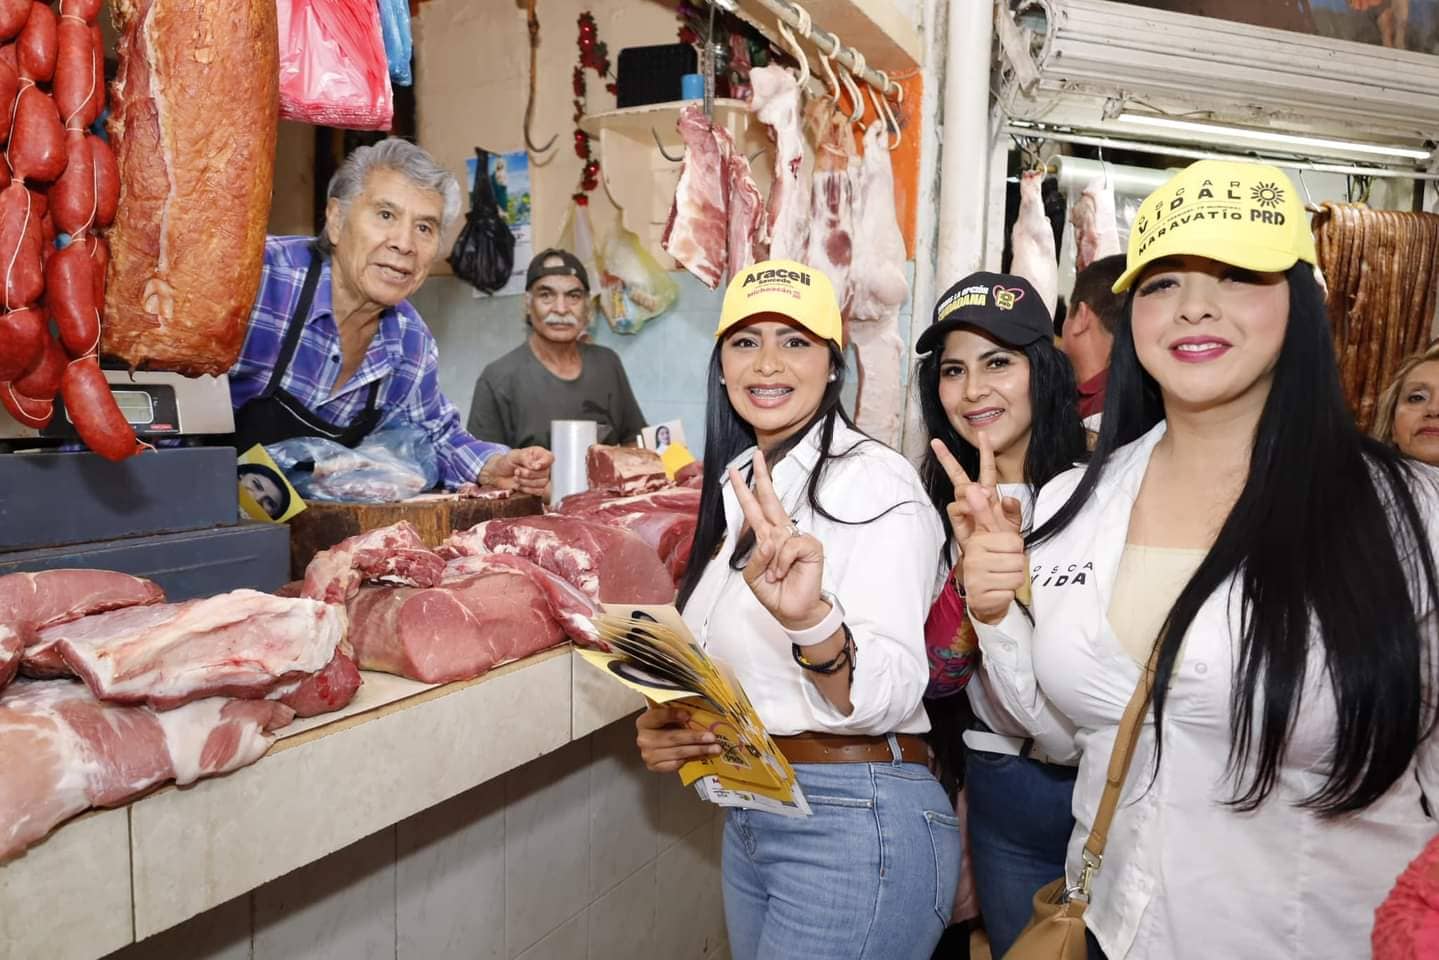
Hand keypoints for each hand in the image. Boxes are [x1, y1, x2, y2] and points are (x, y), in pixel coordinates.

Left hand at [478, 447, 552, 496]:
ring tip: (516, 478)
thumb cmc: (506, 462)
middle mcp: (542, 466)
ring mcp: (541, 478)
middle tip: (517, 471)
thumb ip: (525, 458)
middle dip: (528, 474)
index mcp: (539, 454)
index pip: (549, 458)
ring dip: (526, 482)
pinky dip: (527, 489)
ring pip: (542, 483)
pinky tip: (519, 485)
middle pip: (545, 473)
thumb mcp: (513, 455)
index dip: (544, 463)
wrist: (498, 475)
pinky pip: (538, 492)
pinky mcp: (537, 489)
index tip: (534, 467)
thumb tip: (535, 465)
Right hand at [635, 704, 720, 772]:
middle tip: (712, 737)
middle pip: (672, 738)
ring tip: (714, 748)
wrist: (653, 741)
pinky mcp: (654, 767)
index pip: (659, 716)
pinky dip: (690, 760)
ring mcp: (647, 755)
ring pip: (677, 753)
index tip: (688, 715)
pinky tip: (702, 756)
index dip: (673, 715)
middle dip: (694, 738)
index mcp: (645, 721)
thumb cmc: (664, 725)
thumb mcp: (667, 716)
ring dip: (698, 751)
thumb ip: (675, 714)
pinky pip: (675, 764)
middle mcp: (643, 739)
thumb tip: (691, 716)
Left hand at [728, 450, 827, 629]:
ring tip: (775, 577)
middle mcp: (781, 532)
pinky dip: (782, 563)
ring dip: (771, 561)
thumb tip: (769, 541)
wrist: (792, 611)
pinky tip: (784, 574)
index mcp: (766, 536)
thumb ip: (755, 557)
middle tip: (756, 455)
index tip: (737, 470)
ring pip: (775, 535)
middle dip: (762, 477)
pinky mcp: (810, 546)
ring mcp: (797, 537)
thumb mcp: (752, 576)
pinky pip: (788, 546)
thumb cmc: (773, 592)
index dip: (746, 490)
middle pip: (770, 499)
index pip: (754, 508)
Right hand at [929, 433, 1022, 552]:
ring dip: (971, 489)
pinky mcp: (957, 520)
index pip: (986, 468)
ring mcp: (964, 508)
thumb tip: (1007, 498)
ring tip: (985, 496)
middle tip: (936, 443)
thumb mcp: (1014, 523)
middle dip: (947, 458)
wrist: (992, 560)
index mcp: (988, 493)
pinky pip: (956, 506)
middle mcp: (973, 498)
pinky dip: (966, 505)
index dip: (985, 452)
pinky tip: (975, 509)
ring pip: (960, 488)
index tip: (983, 435)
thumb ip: (1014, 509)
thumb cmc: (1001, 540)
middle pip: (958, 474)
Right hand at [958, 478, 1026, 624]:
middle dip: (1016, 564)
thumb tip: (978, 488)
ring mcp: (974, 578)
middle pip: (1017, 560)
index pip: (1014, 541)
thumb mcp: (995, 534)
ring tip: (1001, 577)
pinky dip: (1008, 593)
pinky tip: (998, 590)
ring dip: (1013, 579)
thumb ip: (990, 511)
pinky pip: (1009, 593)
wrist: (983, 595)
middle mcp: (972, 558)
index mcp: (976, 540)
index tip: (1003, 549)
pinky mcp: (979, 597)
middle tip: (1004, 565)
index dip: (1015, 546)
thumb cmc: (992, 561)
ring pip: (1016, 577)